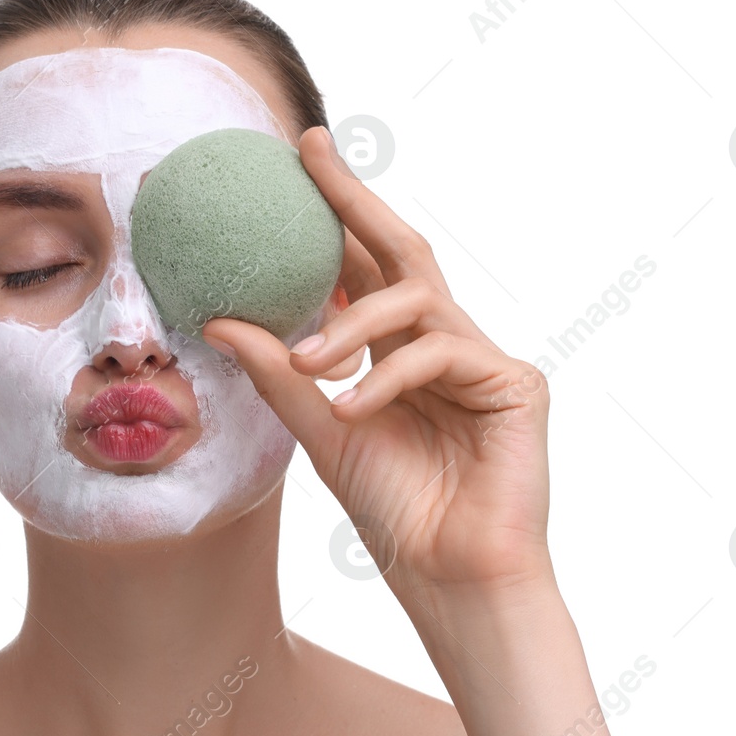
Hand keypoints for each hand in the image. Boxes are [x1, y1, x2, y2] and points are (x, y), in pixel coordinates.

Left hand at [202, 126, 552, 602]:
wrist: (452, 580)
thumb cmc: (396, 513)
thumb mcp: (322, 433)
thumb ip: (280, 376)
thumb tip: (219, 319)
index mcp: (400, 352)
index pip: (365, 271)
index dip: (334, 214)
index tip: (297, 157)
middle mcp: (445, 344)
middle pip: (403, 252)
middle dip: (356, 200)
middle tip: (312, 155)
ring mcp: (484, 360)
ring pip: (416, 301)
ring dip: (353, 327)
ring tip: (308, 363)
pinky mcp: (516, 384)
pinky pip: (440, 354)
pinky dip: (389, 379)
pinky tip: (352, 409)